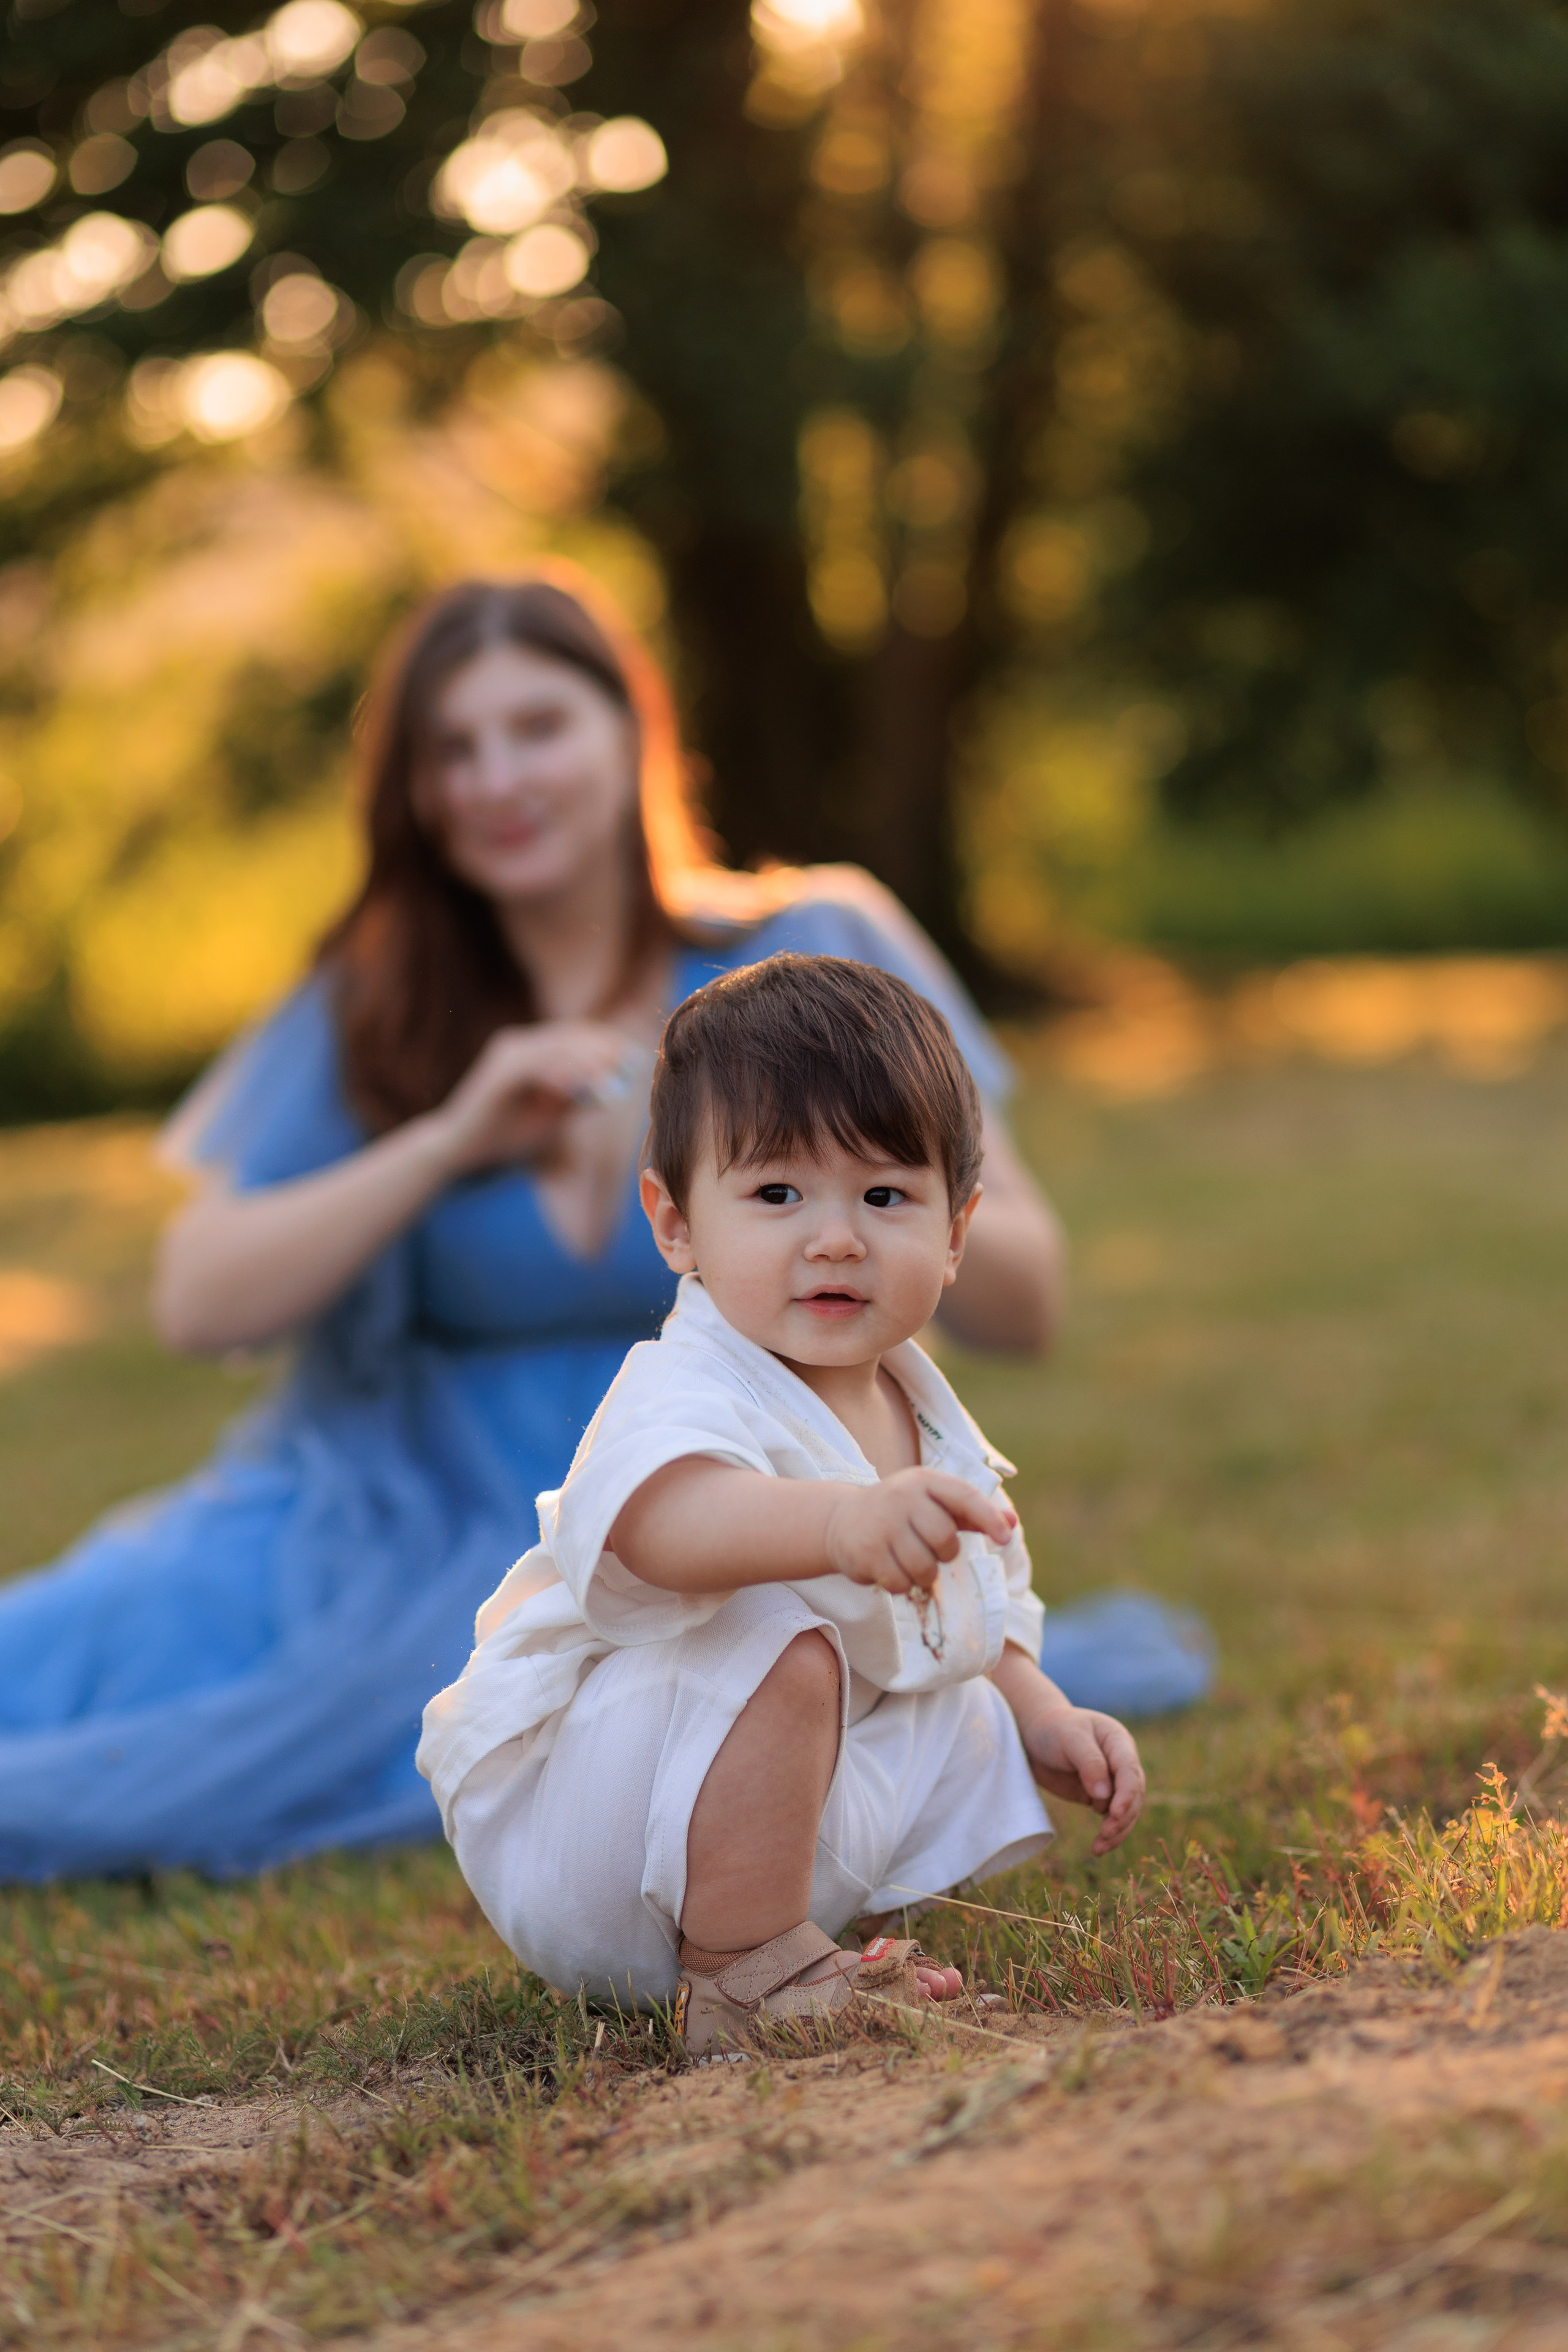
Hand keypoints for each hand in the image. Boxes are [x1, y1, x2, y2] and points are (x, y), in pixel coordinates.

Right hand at [431, 1022, 638, 1175]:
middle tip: (628, 1061)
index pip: (575, 1037)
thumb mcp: (552, 1115)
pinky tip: (578, 1087)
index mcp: (531, 1051)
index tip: (634, 1056)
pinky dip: (558, 1075)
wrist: (461, 1149)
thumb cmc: (506, 1134)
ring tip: (611, 1073)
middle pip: (568, 1036)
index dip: (606, 1043)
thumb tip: (616, 1088)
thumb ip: (579, 1099)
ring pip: (554, 1048)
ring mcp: (506, 1054)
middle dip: (602, 1048)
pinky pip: (534, 1067)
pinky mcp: (497, 1072)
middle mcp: (518, 1044)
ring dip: (585, 1060)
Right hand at [822, 1468, 1016, 1597]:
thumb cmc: (900, 1514)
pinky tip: (891, 1569)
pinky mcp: (866, 1551)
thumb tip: (1012, 1522)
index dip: (989, 1518)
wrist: (842, 1521)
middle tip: (931, 1551)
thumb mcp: (933, 1504)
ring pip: (924, 1568)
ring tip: (909, 1562)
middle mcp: (902, 1497)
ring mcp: (882, 1524)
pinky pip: (901, 1582)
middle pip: (945, 1540)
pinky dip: (902, 1585)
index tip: (1005, 1539)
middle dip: (944, 1554)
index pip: (965, 1497)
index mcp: (924, 1481)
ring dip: (923, 1575)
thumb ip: (971, 1514)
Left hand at [1018, 1705, 1144, 1855]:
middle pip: (1133, 1794)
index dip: (1126, 1793)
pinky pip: (1110, 1818)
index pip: (1129, 1770)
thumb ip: (1089, 1762)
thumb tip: (1105, 1794)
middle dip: (1122, 1817)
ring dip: (1117, 1830)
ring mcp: (1112, 1781)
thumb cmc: (1053, 1729)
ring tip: (1099, 1848)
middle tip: (1105, 1833)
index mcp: (1118, 1741)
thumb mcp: (1070, 1737)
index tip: (1115, 1813)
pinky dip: (1108, 1834)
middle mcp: (1120, 1762)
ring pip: (1126, 1810)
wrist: (1033, 1735)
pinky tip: (1098, 1848)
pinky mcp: (1099, 1797)